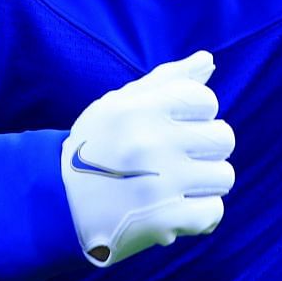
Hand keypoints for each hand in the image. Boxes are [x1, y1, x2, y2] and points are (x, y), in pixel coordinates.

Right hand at [60, 51, 234, 266]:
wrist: (58, 205)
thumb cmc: (96, 147)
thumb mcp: (119, 104)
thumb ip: (166, 79)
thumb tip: (207, 59)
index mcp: (138, 109)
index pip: (205, 100)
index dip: (196, 115)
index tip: (173, 128)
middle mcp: (148, 142)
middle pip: (223, 137)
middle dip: (205, 149)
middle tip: (177, 159)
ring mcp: (158, 184)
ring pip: (224, 176)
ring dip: (204, 183)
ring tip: (176, 186)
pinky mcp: (164, 221)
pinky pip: (214, 212)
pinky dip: (200, 215)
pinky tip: (177, 210)